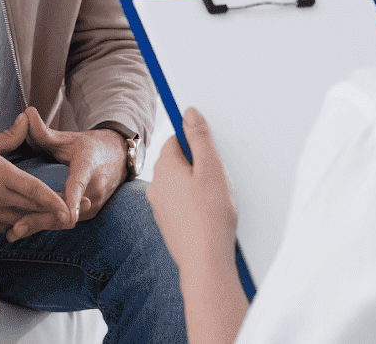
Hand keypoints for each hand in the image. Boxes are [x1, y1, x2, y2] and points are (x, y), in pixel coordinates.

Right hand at [0, 111, 69, 238]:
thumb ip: (9, 136)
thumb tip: (27, 120)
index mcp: (0, 175)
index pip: (33, 191)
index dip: (54, 201)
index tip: (71, 210)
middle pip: (34, 211)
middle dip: (57, 214)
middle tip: (78, 213)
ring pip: (23, 222)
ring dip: (42, 222)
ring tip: (60, 219)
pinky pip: (8, 227)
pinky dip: (22, 225)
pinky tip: (31, 221)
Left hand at [14, 107, 127, 239]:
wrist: (118, 158)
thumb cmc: (90, 147)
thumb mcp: (69, 138)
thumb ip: (45, 131)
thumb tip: (26, 113)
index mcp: (89, 167)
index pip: (79, 184)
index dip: (72, 199)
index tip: (67, 214)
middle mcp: (94, 189)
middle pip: (67, 210)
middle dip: (42, 220)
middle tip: (16, 227)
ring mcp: (93, 204)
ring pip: (65, 219)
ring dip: (41, 226)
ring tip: (13, 233)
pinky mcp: (89, 213)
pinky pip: (66, 221)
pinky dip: (46, 225)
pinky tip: (23, 230)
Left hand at [145, 107, 238, 278]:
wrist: (205, 262)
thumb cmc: (211, 216)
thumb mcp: (211, 168)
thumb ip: (200, 138)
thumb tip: (188, 113)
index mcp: (164, 168)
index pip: (176, 140)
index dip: (195, 142)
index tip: (211, 149)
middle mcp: (156, 186)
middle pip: (178, 162)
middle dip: (198, 165)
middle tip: (219, 177)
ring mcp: (161, 208)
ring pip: (180, 184)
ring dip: (197, 185)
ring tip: (217, 199)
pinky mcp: (169, 224)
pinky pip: (182, 204)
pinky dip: (195, 204)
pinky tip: (211, 215)